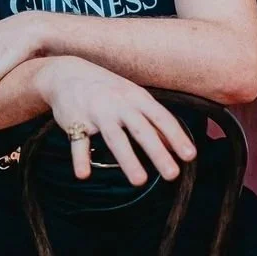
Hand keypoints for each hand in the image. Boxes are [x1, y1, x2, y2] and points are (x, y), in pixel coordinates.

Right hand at [36, 57, 196, 186]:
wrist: (66, 73)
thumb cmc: (107, 89)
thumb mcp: (132, 98)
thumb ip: (152, 120)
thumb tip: (175, 144)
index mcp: (136, 98)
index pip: (161, 117)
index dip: (176, 136)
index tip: (190, 155)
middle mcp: (118, 104)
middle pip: (141, 129)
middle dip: (158, 151)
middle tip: (173, 174)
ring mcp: (97, 112)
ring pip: (115, 137)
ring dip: (128, 159)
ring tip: (140, 181)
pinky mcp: (75, 122)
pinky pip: (78, 142)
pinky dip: (81, 157)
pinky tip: (84, 174)